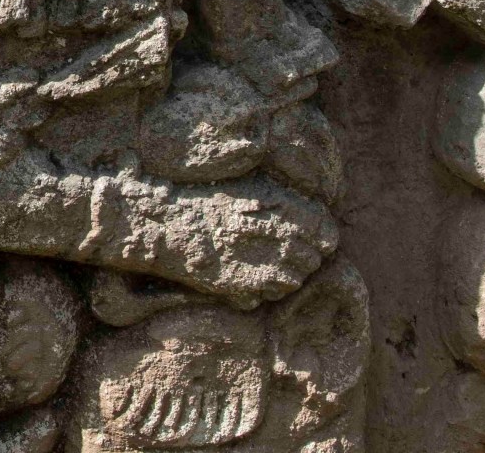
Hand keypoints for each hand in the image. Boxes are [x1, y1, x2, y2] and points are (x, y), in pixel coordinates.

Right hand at [96, 176, 336, 306]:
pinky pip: (269, 294)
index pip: (324, 230)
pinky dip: (266, 289)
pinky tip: (252, 278)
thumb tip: (317, 227)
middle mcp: (272, 233)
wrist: (160, 223)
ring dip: (288, 275)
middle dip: (307, 257)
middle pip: (313, 257)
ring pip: (295, 279)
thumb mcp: (245, 191)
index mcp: (275, 205)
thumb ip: (282, 206)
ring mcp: (256, 261)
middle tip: (289, 254)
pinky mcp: (239, 284)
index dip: (323, 237)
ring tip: (269, 266)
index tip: (317, 240)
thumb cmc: (201, 202)